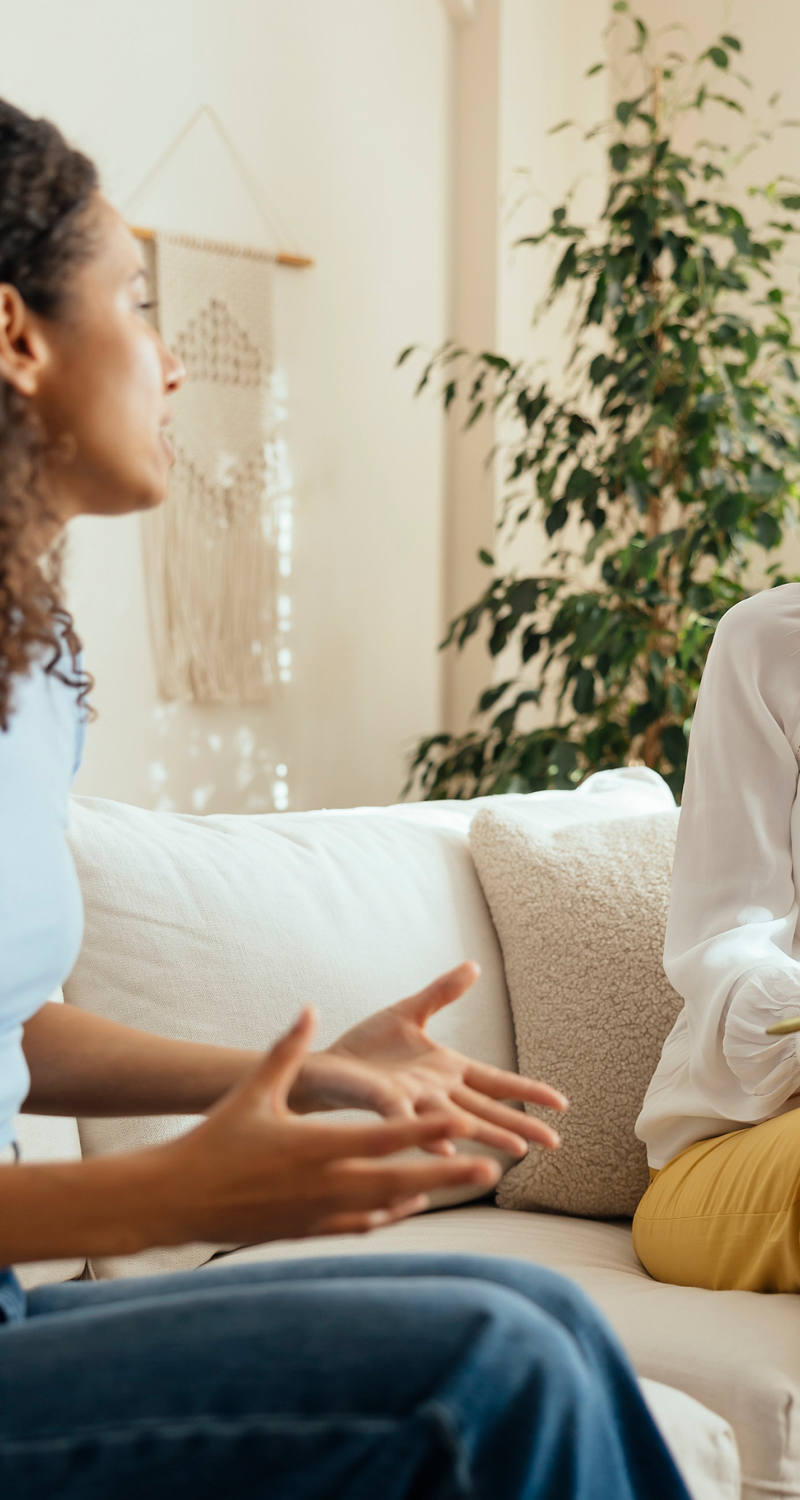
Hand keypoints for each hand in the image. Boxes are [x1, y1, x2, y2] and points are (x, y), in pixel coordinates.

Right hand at [153, 1005, 501, 1246]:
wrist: (177, 1200)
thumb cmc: (215, 1141)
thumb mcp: (253, 1091)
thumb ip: (287, 1049)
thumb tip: (309, 1008)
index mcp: (316, 1148)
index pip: (384, 1138)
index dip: (428, 1130)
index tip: (464, 1123)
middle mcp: (325, 1184)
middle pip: (400, 1179)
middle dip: (448, 1173)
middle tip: (492, 1166)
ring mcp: (318, 1213)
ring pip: (386, 1206)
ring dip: (426, 1193)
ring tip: (460, 1183)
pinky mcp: (308, 1231)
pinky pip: (361, 1224)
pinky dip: (389, 1212)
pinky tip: (406, 1203)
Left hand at [289, 961, 567, 1158]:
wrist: (324, 1065)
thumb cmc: (366, 1047)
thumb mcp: (411, 1011)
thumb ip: (443, 993)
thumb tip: (475, 966)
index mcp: (446, 1069)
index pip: (496, 1081)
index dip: (527, 1091)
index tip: (562, 1104)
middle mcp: (435, 1090)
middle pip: (485, 1108)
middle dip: (520, 1126)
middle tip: (555, 1144)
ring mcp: (411, 1100)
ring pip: (455, 1118)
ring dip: (485, 1133)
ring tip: (516, 1152)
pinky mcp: (382, 1102)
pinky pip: (406, 1118)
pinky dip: (426, 1131)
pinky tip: (446, 1144)